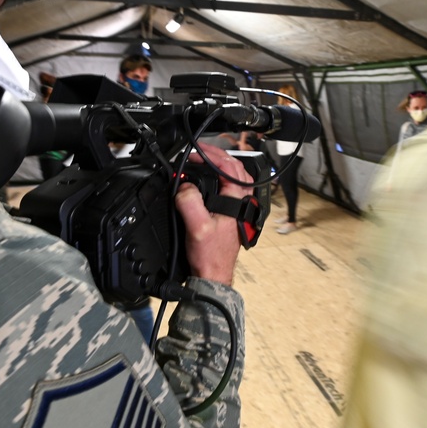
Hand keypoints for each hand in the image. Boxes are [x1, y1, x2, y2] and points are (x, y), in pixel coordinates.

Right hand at [174, 142, 253, 284]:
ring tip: (202, 160)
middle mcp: (241, 201)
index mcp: (237, 200)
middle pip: (234, 167)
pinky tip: (208, 180)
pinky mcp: (232, 213)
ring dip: (219, 166)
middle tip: (197, 151)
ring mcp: (238, 207)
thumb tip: (184, 185)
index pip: (228, 166)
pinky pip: (228, 188)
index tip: (193, 153)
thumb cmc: (210, 256)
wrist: (213, 276)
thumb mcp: (197, 227)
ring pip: (233, 177)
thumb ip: (189, 202)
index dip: (209, 154)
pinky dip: (219, 178)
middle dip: (215, 155)